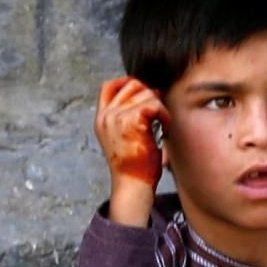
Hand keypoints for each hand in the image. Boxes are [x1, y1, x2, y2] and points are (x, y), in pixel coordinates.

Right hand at [95, 77, 169, 222]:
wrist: (133, 184)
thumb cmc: (135, 165)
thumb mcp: (124, 137)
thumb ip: (127, 116)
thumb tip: (150, 92)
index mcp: (101, 119)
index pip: (108, 86)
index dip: (127, 82)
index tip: (146, 91)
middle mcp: (106, 116)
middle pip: (132, 85)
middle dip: (151, 95)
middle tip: (160, 114)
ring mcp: (117, 118)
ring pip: (147, 93)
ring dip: (161, 108)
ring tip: (163, 126)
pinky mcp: (131, 122)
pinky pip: (155, 105)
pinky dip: (165, 116)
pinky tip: (165, 130)